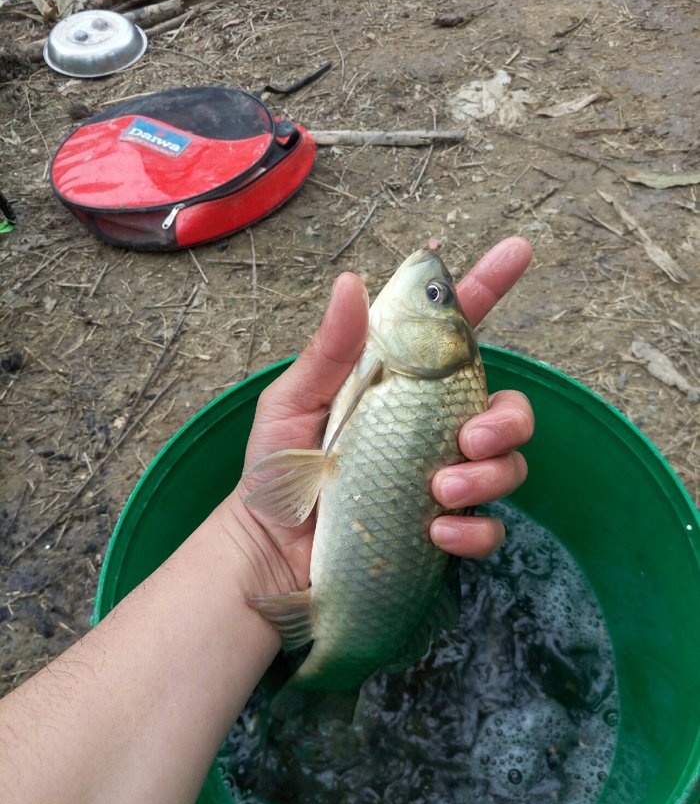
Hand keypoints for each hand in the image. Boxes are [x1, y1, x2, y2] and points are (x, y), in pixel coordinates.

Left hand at [225, 236, 533, 595]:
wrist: (269, 553)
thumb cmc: (277, 471)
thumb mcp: (293, 404)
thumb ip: (328, 351)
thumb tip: (351, 281)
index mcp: (401, 387)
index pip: (454, 332)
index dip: (488, 287)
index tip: (518, 251)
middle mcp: (431, 429)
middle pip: (505, 409)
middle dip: (509, 420)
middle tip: (471, 438)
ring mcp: (442, 480)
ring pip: (507, 465)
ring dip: (489, 476)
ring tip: (442, 490)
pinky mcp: (442, 530)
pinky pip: (486, 529)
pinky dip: (472, 532)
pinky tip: (438, 532)